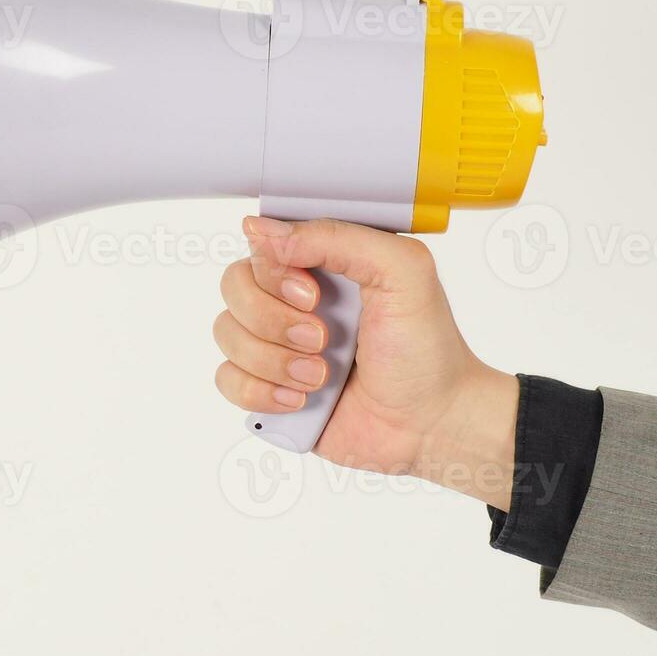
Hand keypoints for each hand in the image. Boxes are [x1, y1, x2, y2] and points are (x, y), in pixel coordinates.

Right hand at [213, 216, 518, 509]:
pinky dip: (261, 391)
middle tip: (321, 339)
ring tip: (320, 376)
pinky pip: (225, 378)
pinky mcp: (267, 386)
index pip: (260, 245)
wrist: (431, 423)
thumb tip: (262, 232)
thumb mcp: (402, 271)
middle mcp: (292, 299)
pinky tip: (300, 399)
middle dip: (273, 320)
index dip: (274, 272)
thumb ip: (337, 237)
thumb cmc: (426, 348)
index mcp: (321, 263)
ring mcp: (276, 343)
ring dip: (274, 361)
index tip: (313, 296)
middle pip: (233, 286)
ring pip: (226, 333)